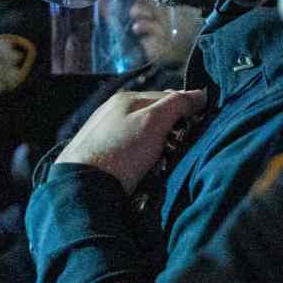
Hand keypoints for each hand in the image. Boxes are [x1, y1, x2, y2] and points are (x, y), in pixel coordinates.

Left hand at [56, 88, 206, 192]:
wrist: (83, 188)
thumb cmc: (120, 153)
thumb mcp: (154, 122)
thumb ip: (177, 104)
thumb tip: (200, 94)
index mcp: (125, 98)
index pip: (167, 97)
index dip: (185, 111)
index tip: (195, 130)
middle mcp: (113, 112)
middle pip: (154, 116)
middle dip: (170, 130)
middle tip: (176, 150)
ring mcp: (104, 133)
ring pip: (143, 134)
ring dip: (156, 147)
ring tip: (158, 165)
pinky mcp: (99, 155)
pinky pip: (130, 151)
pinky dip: (140, 158)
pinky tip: (141, 171)